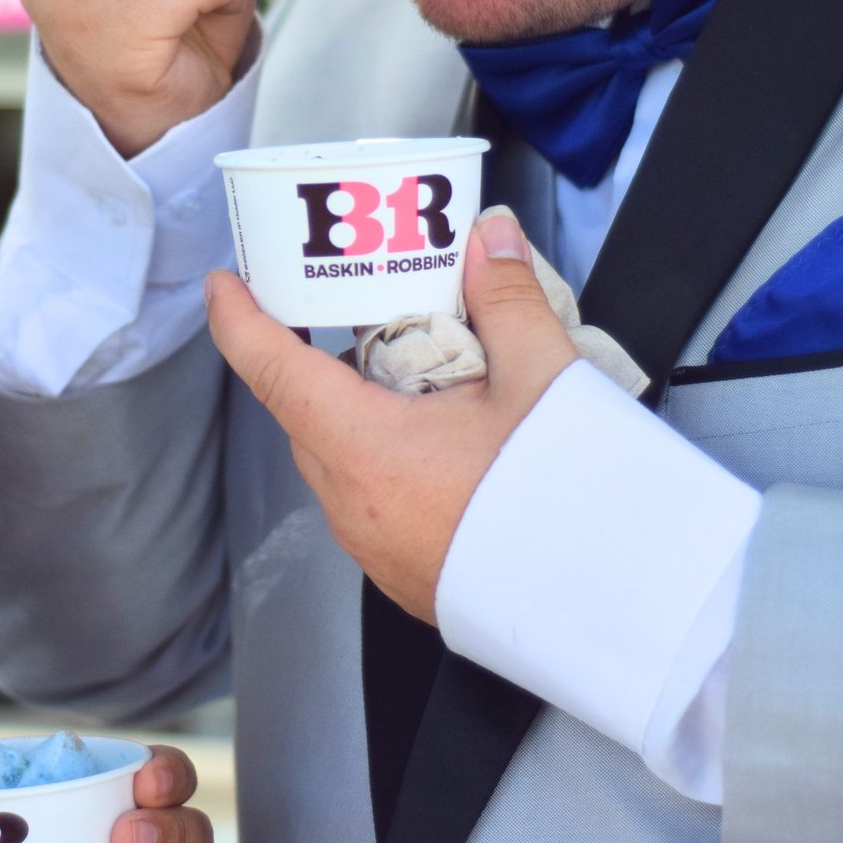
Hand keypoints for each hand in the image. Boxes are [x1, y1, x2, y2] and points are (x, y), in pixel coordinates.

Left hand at [205, 212, 579, 621]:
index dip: (239, 321)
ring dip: (361, 416)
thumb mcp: (542, 378)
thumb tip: (488, 238)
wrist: (618, 605)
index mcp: (365, 448)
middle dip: (320, 362)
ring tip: (426, 382)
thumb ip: (507, 297)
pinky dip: (388, 462)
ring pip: (340, 460)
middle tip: (362, 316)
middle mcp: (353, 503)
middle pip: (308, 413)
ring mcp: (375, 546)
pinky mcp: (406, 574)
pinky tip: (449, 447)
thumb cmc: (568, 500)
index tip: (224, 284)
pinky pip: (371, 501)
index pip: (272, 370)